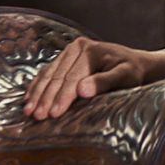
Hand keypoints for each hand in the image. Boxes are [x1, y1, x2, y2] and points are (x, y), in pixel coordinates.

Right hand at [23, 37, 164, 119]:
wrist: (136, 63)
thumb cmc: (133, 71)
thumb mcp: (126, 76)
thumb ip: (105, 82)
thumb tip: (82, 90)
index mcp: (90, 50)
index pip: (72, 77)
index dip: (62, 97)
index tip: (54, 114)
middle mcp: (77, 47)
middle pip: (58, 76)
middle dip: (46, 98)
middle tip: (38, 116)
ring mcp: (69, 52)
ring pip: (49, 75)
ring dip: (38, 94)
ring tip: (29, 111)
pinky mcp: (65, 59)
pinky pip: (47, 73)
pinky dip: (37, 86)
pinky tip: (29, 99)